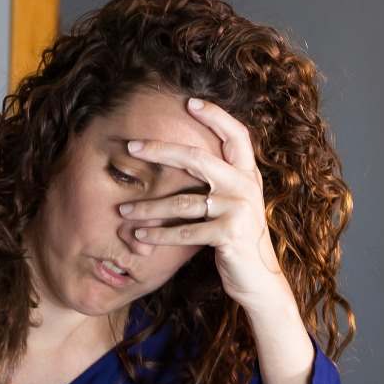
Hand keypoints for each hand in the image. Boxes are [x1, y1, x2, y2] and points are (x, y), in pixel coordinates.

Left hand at [120, 97, 316, 383]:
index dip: (216, 115)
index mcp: (248, 175)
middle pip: (198, 158)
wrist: (260, 281)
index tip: (189, 102)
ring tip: (124, 211)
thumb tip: (186, 156)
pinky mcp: (230, 234)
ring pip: (183, 202)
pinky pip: (186, 231)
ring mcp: (239, 210)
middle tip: (131, 146)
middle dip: (161, 150)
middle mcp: (246, 186)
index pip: (237, 135)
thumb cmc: (238, 240)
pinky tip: (139, 236)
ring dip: (149, 207)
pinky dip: (159, 234)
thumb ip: (220, 181)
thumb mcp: (235, 205)